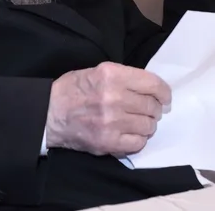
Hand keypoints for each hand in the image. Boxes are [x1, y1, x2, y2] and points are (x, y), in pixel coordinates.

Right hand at [45, 62, 170, 156]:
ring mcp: (112, 121)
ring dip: (146, 125)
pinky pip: (138, 143)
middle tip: (148, 111)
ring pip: (148, 126)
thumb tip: (150, 89)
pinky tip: (128, 134)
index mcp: (112, 75)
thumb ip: (124, 78)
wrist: (49, 113)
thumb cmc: (72, 90)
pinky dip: (137, 139)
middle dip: (154, 109)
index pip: (153, 84)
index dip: (164, 92)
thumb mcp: (97, 71)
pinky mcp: (108, 141)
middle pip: (152, 106)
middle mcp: (114, 97)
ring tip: (136, 123)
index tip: (165, 98)